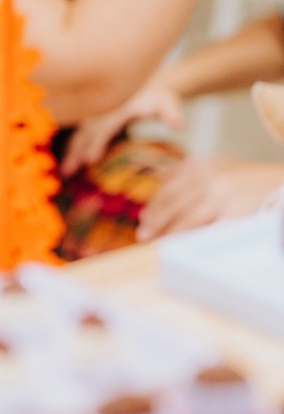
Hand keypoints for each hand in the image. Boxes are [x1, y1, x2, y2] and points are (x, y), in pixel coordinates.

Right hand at [61, 80, 184, 176]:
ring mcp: (95, 116)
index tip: (89, 159)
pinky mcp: (91, 121)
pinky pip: (79, 135)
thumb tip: (178, 124)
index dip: (95, 143)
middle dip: (77, 152)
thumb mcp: (167, 102)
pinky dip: (72, 149)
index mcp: (117, 107)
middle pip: (86, 133)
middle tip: (69, 171)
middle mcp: (102, 111)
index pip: (104, 127)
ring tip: (65, 172)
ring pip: (79, 135)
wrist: (145, 82)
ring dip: (71, 153)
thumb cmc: (156, 97)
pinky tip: (67, 164)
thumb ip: (171, 113)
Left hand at [136, 156, 283, 239]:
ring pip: (186, 219)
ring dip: (168, 233)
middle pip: (172, 204)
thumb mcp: (218, 165)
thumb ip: (187, 169)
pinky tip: (183, 248)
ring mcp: (221, 197)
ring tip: (157, 244)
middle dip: (155, 222)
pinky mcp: (234, 214)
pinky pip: (207, 231)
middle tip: (143, 236)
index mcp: (201, 168)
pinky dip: (192, 240)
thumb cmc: (248, 178)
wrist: (282, 184)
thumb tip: (158, 173)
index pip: (168, 190)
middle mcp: (208, 180)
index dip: (153, 206)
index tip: (143, 219)